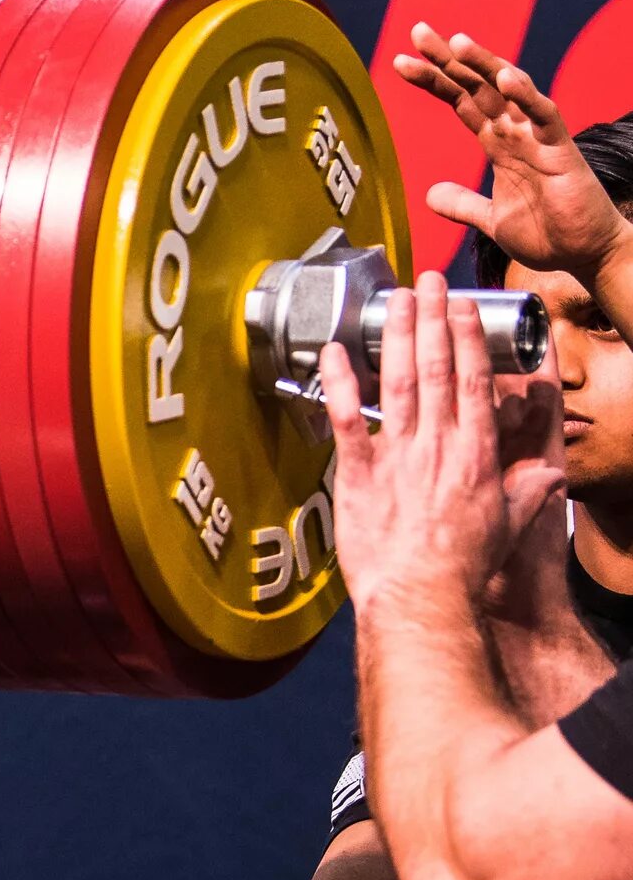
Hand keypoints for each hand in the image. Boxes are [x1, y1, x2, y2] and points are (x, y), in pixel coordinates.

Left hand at [326, 273, 562, 609]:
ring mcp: (397, 456)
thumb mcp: (508, 526)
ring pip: (396, 381)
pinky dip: (337, 383)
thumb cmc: (464, 569)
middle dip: (432, 319)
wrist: (422, 596)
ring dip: (395, 335)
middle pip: (435, 368)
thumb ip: (527, 494)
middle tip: (428, 282)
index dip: (468, 339)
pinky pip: (345, 419)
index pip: (474, 381)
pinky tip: (331, 352)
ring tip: (395, 298)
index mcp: (477, 452)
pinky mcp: (357, 475)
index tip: (463, 308)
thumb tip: (548, 476)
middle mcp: (438, 444)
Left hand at [394, 25, 632, 285]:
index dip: (434, 80)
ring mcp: (539, 137)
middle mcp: (516, 132)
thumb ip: (462, 204)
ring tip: (458, 42)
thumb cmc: (546, 232)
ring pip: (510, 90)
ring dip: (485, 65)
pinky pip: (543, 115)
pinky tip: (506, 77)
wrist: (582, 254)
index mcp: (498, 143)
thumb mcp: (490, 218)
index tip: (400, 61)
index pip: (461, 100)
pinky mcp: (561, 150)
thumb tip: (431, 194)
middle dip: (449, 58)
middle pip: (478, 85)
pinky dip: (525, 95)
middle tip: (417, 31)